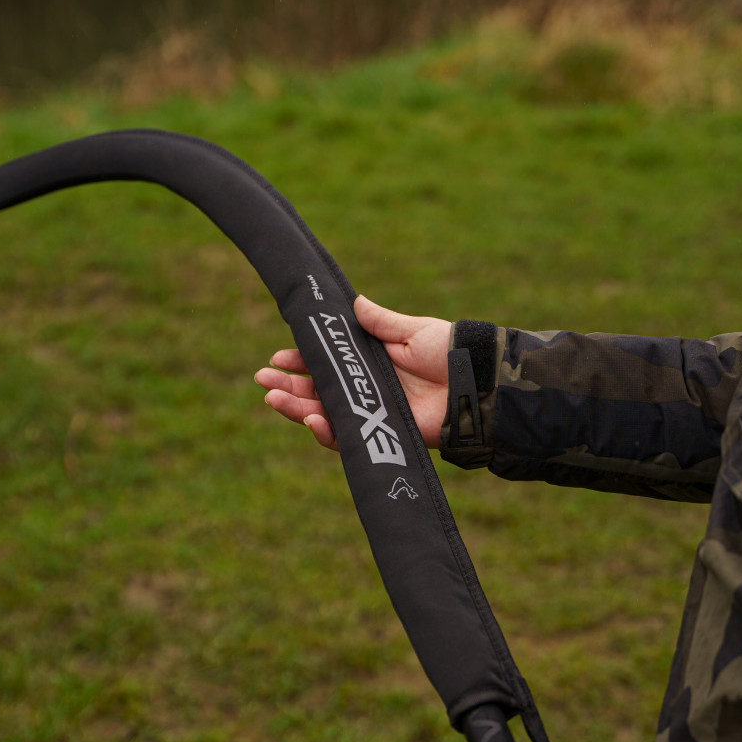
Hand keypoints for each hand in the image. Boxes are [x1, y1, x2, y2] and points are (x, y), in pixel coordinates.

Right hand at [254, 294, 450, 450]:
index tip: (278, 358)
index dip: (301, 362)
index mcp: (372, 362)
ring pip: (326, 415)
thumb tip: (353, 303)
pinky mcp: (382, 434)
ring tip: (274, 399)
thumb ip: (380, 322)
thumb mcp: (411, 330)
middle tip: (263, 382)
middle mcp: (369, 389)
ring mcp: (373, 413)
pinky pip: (347, 438)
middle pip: (319, 392)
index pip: (328, 364)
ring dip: (297, 409)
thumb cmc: (449, 352)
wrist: (478, 383)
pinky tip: (310, 419)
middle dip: (288, 388)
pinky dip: (326, 432)